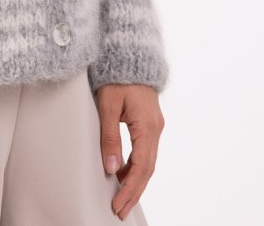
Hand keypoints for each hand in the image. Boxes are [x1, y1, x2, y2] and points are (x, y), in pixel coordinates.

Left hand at [94, 83, 164, 220]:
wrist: (129, 54)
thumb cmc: (117, 76)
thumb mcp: (108, 104)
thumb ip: (110, 137)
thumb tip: (111, 168)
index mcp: (147, 126)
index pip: (141, 168)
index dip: (130, 189)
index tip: (118, 205)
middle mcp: (155, 129)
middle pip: (147, 169)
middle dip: (133, 192)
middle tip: (119, 210)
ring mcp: (154, 126)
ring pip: (147, 161)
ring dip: (135, 180)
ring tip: (120, 197)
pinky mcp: (149, 123)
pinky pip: (145, 151)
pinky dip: (136, 166)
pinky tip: (123, 172)